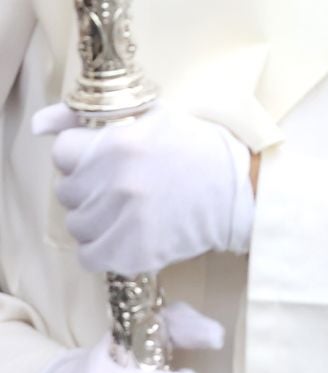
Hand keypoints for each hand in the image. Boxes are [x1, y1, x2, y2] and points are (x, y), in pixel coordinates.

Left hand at [34, 105, 253, 275]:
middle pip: (66, 192)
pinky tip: (127, 236)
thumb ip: (90, 116)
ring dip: (97, 221)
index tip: (106, 161)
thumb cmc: (200, 149)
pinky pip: (90, 257)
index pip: (63, 153)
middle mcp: (116, 181)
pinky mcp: (133, 252)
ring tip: (128, 213)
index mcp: (118, 143)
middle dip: (90, 189)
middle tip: (123, 187)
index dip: (82, 156)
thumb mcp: (152, 115)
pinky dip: (105, 251)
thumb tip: (38, 123)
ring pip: (77, 225)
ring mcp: (124, 219)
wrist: (245, 191)